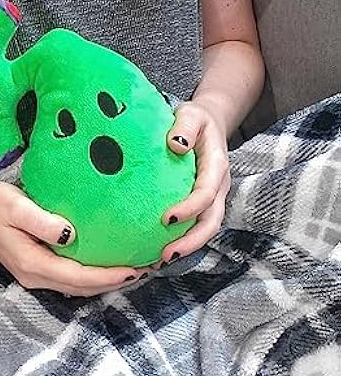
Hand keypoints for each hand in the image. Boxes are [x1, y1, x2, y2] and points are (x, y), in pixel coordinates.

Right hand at [0, 182, 142, 296]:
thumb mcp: (14, 205)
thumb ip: (41, 220)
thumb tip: (70, 234)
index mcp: (32, 263)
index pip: (78, 276)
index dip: (108, 276)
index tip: (136, 269)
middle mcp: (35, 276)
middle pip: (83, 288)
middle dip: (115, 283)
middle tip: (148, 269)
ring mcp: (35, 276)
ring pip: (78, 288)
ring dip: (106, 282)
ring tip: (136, 269)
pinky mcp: (37, 269)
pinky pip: (71, 279)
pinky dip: (93, 277)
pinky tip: (108, 264)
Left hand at [158, 100, 230, 263]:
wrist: (207, 123)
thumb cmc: (194, 119)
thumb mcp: (190, 114)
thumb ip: (184, 127)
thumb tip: (175, 144)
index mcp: (216, 166)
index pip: (206, 193)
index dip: (189, 209)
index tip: (166, 219)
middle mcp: (218, 186)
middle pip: (211, 222)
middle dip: (191, 241)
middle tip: (166, 254)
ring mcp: (212, 197)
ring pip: (205, 229)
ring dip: (186, 247)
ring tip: (159, 261)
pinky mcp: (202, 203)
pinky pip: (195, 226)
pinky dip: (181, 240)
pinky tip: (157, 251)